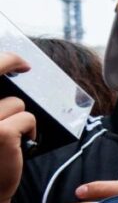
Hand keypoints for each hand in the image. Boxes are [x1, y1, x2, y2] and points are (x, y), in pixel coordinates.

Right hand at [0, 53, 33, 202]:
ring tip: (9, 137)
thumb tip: (10, 77)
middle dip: (10, 63)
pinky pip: (28, 118)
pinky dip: (30, 131)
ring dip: (19, 118)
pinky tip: (21, 145)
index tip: (15, 58)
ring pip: (16, 104)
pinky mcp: (1, 132)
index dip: (3, 59)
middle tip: (24, 66)